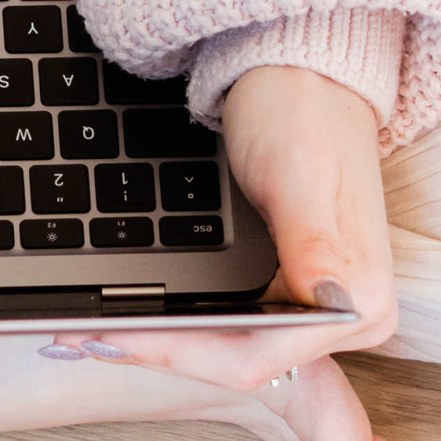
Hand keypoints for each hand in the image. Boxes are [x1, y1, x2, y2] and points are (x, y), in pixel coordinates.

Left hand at [48, 64, 401, 440]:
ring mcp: (321, 311)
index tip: (116, 335)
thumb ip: (315, 244)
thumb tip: (332, 297)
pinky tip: (134, 318)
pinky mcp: (293, 293)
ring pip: (229, 354)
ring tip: (89, 332)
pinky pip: (234, 329)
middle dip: (160, 351)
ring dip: (163, 344)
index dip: (179, 353)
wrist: (305, 75)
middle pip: (238, 364)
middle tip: (79, 337)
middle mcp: (350, 319)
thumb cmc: (303, 113)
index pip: (255, 359)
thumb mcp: (298, 176)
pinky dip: (182, 326)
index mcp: (361, 302)